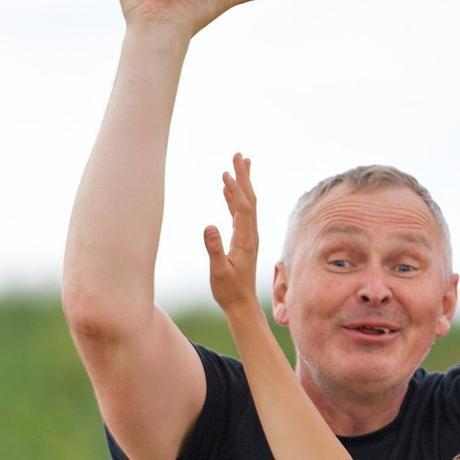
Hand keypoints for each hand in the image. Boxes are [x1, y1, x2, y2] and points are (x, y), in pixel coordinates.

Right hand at [201, 155, 262, 314]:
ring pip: (247, 204)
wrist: (241, 304)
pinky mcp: (243, 240)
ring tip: (238, 164)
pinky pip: (240, 213)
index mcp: (245, 239)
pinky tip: (227, 191)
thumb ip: (214, 249)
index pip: (242, 207)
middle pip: (249, 199)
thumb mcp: (219, 271)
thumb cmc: (229, 290)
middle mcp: (250, 234)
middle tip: (239, 155)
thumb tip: (209, 226)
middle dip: (244, 176)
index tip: (228, 172)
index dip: (235, 189)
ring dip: (242, 183)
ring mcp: (248, 236)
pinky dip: (234, 198)